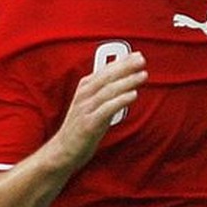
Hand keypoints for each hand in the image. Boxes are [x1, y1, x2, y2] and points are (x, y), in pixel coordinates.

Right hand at [47, 52, 146, 172]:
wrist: (63, 151)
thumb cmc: (81, 128)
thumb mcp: (93, 106)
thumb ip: (107, 95)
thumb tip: (127, 84)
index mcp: (85, 89)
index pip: (105, 71)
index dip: (121, 62)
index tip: (137, 55)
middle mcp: (84, 96)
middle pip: (107, 77)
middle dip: (125, 67)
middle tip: (142, 60)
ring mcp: (85, 110)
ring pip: (108, 91)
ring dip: (127, 81)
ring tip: (143, 75)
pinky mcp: (89, 125)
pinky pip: (106, 109)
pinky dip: (120, 100)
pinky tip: (133, 95)